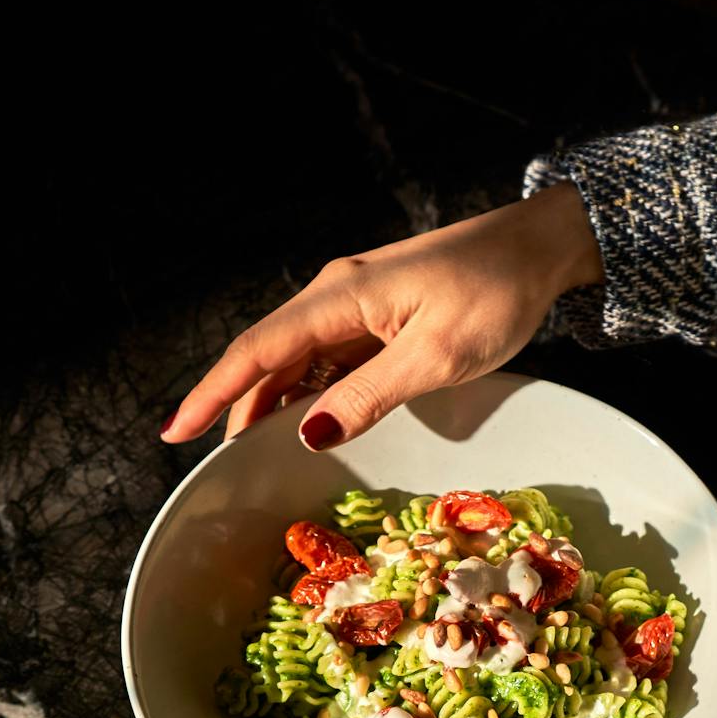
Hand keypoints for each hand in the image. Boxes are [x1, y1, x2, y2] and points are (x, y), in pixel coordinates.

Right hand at [159, 183, 603, 449]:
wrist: (540, 249)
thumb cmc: (496, 293)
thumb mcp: (436, 356)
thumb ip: (369, 396)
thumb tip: (309, 435)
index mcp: (340, 297)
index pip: (257, 350)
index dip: (212, 394)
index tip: (176, 433)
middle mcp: (336, 296)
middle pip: (269, 359)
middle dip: (238, 409)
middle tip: (224, 468)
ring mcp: (357, 307)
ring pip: (298, 363)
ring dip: (277, 406)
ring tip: (260, 456)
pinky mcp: (379, 319)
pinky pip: (330, 362)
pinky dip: (314, 395)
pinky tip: (314, 426)